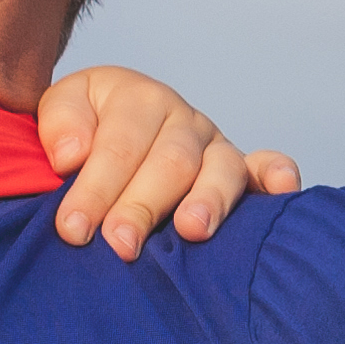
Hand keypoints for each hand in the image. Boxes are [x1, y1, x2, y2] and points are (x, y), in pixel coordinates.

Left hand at [38, 67, 298, 257]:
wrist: (107, 117)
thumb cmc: (83, 125)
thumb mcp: (62, 106)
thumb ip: (61, 123)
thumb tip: (71, 156)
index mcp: (137, 99)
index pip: (118, 146)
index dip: (96, 188)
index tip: (73, 229)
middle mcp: (182, 119)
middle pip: (169, 162)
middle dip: (143, 206)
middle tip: (120, 244)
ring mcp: (214, 144)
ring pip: (220, 168)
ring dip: (208, 200)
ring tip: (192, 231)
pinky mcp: (239, 168)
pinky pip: (265, 168)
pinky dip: (278, 175)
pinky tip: (283, 190)